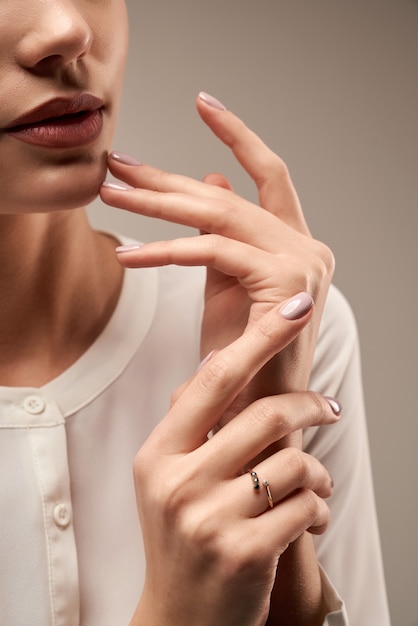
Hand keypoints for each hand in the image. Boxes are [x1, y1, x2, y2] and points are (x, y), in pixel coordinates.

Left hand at [100, 92, 333, 385]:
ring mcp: (303, 261)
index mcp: (298, 244)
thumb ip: (222, 235)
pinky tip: (132, 254)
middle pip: (231, 194)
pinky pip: (216, 252)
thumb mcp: (228, 288)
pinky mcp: (287, 281)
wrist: (262, 415)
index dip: (239, 136)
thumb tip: (213, 180)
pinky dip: (170, 251)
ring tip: (112, 195)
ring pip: (221, 215)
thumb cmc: (243, 357)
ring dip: (159, 205)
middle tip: (120, 163)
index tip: (205, 103)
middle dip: (169, 178)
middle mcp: (309, 246)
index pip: (271, 176)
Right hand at [128, 298, 338, 625]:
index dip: (258, 339)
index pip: (213, 380)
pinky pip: (304, 506)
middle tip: (329, 407)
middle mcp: (178, 481)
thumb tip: (218, 362)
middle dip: (309, 405)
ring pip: (292, 463)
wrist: (180, 617)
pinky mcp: (244, 552)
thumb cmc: (183, 538)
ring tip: (317, 484)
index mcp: (159, 454)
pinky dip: (318, 507)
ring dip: (317, 471)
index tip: (293, 310)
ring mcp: (209, 519)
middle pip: (263, 415)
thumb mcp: (167, 478)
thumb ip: (190, 424)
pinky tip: (310, 518)